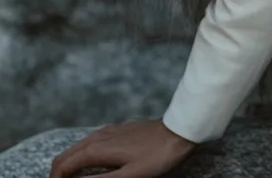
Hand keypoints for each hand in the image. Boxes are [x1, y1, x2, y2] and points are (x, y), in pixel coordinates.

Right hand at [50, 119, 196, 177]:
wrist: (180, 130)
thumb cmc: (156, 156)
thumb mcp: (127, 176)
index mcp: (96, 148)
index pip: (62, 165)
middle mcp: (98, 136)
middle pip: (67, 155)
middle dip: (59, 173)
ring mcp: (108, 130)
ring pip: (78, 148)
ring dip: (70, 165)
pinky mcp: (118, 130)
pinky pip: (91, 143)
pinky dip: (82, 156)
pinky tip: (90, 167)